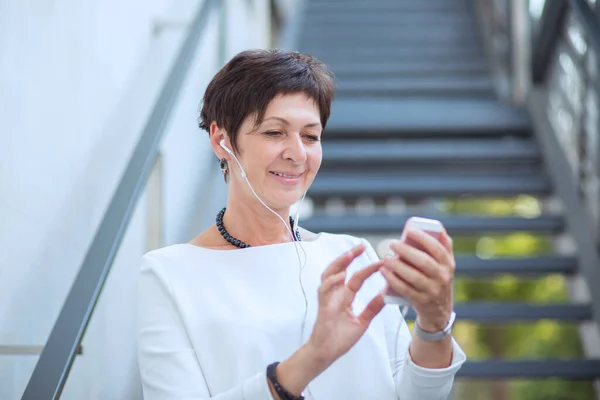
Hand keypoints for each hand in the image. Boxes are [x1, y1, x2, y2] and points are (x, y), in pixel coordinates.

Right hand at [307, 244, 385, 366]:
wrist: (327, 353)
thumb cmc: (340, 338)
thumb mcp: (362, 322)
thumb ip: (372, 308)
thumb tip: (385, 295)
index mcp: (345, 297)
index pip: (357, 277)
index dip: (368, 268)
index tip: (381, 261)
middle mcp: (335, 294)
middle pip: (339, 269)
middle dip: (349, 256)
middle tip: (361, 246)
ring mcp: (328, 299)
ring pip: (329, 274)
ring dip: (338, 264)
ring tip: (350, 255)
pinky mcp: (323, 307)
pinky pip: (324, 290)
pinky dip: (331, 282)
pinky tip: (341, 276)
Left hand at [380, 229, 454, 331]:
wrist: (439, 310)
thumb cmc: (437, 279)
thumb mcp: (444, 264)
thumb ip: (442, 246)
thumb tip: (438, 227)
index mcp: (448, 264)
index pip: (438, 248)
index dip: (424, 238)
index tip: (409, 231)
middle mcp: (443, 277)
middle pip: (424, 262)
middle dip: (407, 251)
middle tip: (392, 243)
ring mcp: (433, 290)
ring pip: (415, 277)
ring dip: (398, 266)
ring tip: (386, 258)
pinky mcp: (422, 301)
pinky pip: (406, 290)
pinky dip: (393, 280)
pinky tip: (384, 272)